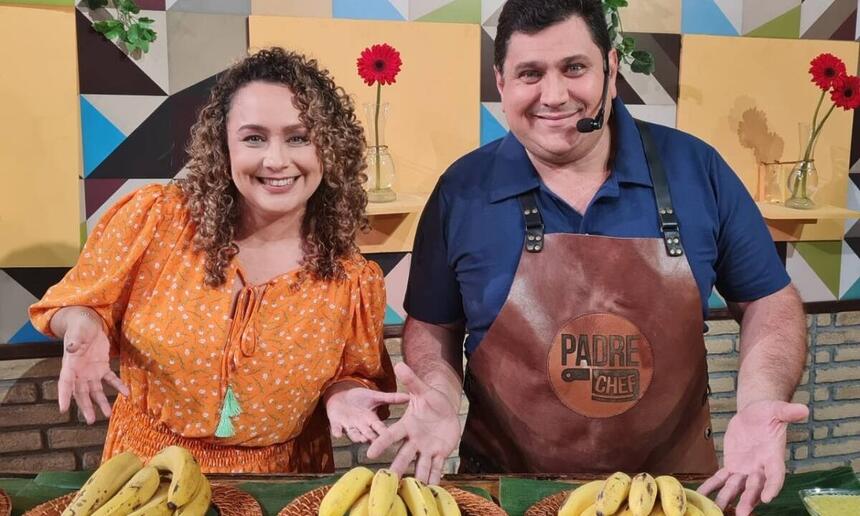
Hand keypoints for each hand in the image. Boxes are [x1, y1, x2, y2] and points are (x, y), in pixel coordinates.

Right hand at [57, 308, 127, 423]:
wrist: (88, 325)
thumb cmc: (79, 328)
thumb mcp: (77, 333)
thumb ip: (74, 342)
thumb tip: (71, 348)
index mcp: (70, 365)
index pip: (64, 383)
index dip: (63, 396)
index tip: (63, 409)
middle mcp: (79, 372)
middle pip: (81, 393)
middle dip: (85, 406)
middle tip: (90, 421)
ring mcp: (91, 372)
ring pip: (95, 391)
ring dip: (101, 402)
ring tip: (108, 414)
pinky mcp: (102, 368)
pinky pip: (110, 379)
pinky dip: (118, 386)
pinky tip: (126, 393)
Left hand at [325, 382, 408, 443]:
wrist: (340, 394)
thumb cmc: (359, 398)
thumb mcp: (376, 397)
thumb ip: (391, 398)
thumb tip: (408, 396)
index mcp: (371, 420)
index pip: (379, 428)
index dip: (384, 433)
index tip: (391, 437)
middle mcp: (361, 425)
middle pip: (368, 433)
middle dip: (372, 438)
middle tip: (377, 442)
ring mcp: (348, 425)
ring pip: (353, 434)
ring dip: (357, 437)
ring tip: (361, 439)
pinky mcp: (336, 422)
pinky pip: (336, 429)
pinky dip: (337, 432)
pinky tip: (337, 434)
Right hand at [366, 362, 461, 484]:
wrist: (445, 409)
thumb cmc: (430, 399)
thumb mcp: (422, 390)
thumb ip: (411, 381)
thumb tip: (399, 364)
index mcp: (407, 425)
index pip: (392, 435)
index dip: (381, 443)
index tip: (370, 453)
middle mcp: (414, 440)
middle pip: (403, 456)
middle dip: (397, 467)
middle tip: (388, 480)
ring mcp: (426, 448)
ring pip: (419, 465)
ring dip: (417, 476)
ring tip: (413, 489)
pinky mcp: (439, 453)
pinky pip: (436, 467)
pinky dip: (435, 477)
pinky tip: (433, 488)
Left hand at [698, 400, 808, 515]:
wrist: (754, 415)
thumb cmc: (768, 412)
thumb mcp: (777, 409)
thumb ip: (788, 412)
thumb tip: (804, 409)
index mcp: (773, 457)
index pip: (776, 475)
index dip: (772, 486)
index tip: (768, 498)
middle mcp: (761, 468)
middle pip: (755, 487)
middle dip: (749, 500)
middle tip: (742, 514)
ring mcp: (746, 470)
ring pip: (737, 488)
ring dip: (728, 499)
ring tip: (718, 510)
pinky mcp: (732, 467)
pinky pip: (721, 479)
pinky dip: (712, 486)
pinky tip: (701, 494)